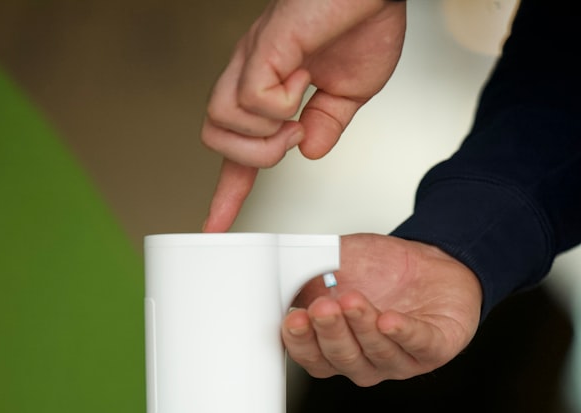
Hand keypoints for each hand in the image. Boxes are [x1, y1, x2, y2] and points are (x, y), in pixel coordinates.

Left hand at [202, 0, 406, 231]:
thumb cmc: (365, 20)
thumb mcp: (350, 91)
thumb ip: (327, 125)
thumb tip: (309, 152)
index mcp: (270, 85)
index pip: (239, 149)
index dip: (227, 191)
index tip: (216, 224)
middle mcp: (252, 72)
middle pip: (215, 138)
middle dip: (254, 158)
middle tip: (294, 135)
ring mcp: (254, 60)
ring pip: (223, 124)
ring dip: (267, 135)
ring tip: (300, 108)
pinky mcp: (265, 48)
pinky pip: (252, 101)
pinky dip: (281, 104)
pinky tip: (303, 77)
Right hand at [283, 234, 481, 385]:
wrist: (429, 263)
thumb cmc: (382, 272)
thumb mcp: (336, 265)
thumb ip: (307, 274)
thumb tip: (277, 277)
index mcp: (339, 348)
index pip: (315, 359)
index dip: (302, 343)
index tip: (293, 320)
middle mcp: (368, 359)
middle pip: (344, 358)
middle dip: (331, 332)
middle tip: (323, 306)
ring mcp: (402, 358)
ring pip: (378, 352)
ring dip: (363, 327)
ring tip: (352, 301)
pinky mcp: (436, 347)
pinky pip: (419, 345)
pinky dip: (404, 333)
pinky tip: (390, 320)